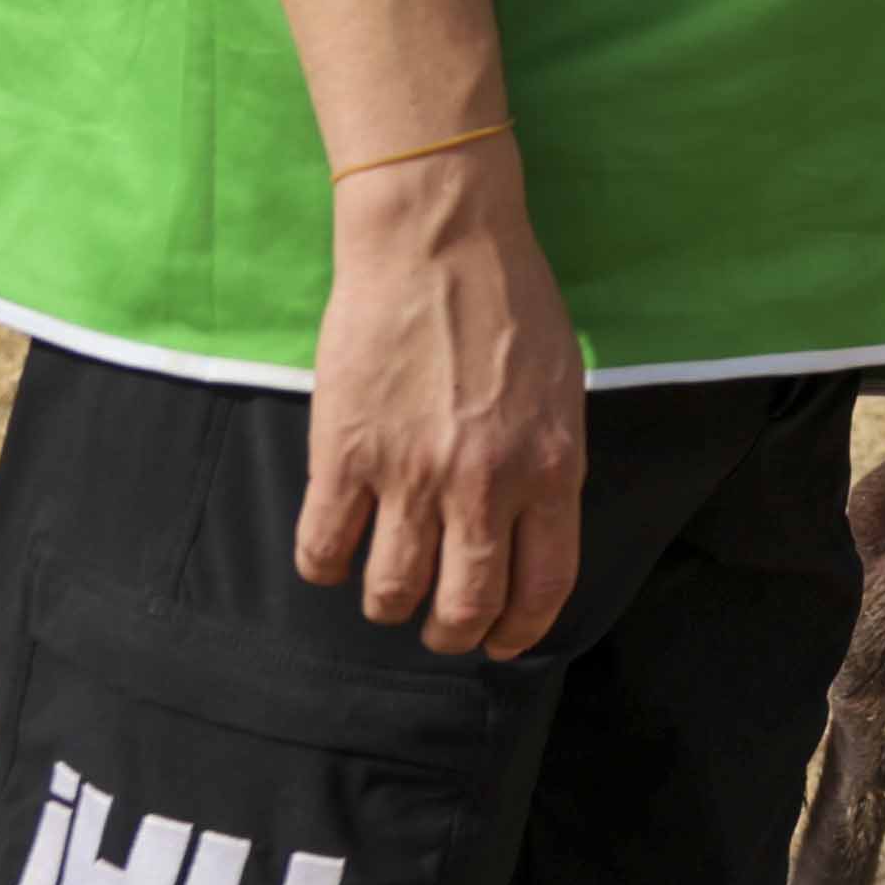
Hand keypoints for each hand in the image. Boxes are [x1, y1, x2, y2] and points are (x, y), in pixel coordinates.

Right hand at [296, 138, 583, 658]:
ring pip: (391, 591)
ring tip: (386, 592)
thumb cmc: (510, 303)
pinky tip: (333, 552)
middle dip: (451, 632)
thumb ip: (546, 462)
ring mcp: (412, 475)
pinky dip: (324, 567)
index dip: (519, 629)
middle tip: (438, 625)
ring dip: (386, 605)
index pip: (544, 585)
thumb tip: (528, 524)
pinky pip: (323, 550)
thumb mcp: (560, 389)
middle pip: (465, 605)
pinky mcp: (345, 457)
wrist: (439, 243)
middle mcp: (486, 485)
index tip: (501, 641)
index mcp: (551, 468)